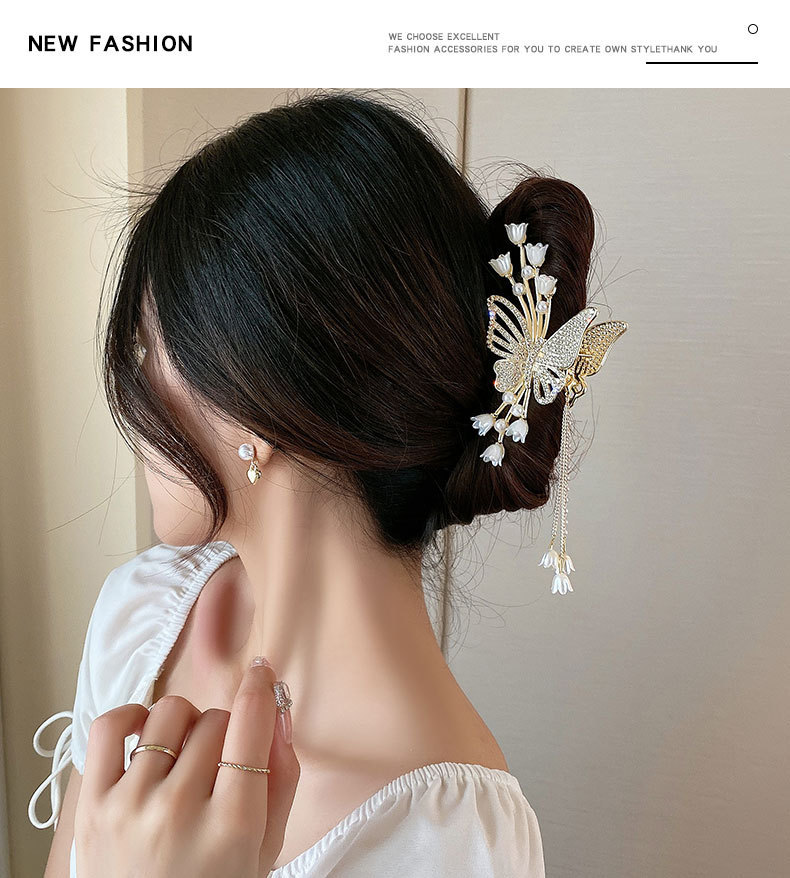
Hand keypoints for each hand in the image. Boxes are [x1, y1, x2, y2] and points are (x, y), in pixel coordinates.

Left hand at [74, 657, 299, 876]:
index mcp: (232, 826)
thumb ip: (282, 781)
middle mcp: (179, 810)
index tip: (261, 674)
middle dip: (225, 732)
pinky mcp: (91, 804)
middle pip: (214, 720)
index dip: (260, 688)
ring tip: (184, 757)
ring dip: (186, 726)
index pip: (250, 724)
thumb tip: (278, 715)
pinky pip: (110, 726)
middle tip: (220, 763)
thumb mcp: (264, 850)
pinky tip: (147, 734)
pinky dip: (132, 716)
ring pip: (169, 714)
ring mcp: (130, 805)